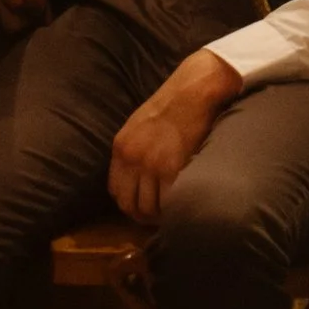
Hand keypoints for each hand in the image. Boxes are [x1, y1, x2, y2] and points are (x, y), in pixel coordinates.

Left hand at [109, 50, 239, 220]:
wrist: (193, 90)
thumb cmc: (173, 104)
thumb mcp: (140, 125)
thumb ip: (136, 149)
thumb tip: (140, 174)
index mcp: (121, 147)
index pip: (115, 190)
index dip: (128, 203)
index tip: (142, 207)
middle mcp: (131, 158)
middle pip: (128, 204)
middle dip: (142, 216)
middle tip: (159, 218)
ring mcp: (151, 165)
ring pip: (148, 208)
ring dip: (160, 215)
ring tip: (172, 213)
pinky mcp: (172, 168)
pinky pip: (169, 201)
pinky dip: (175, 209)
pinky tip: (183, 205)